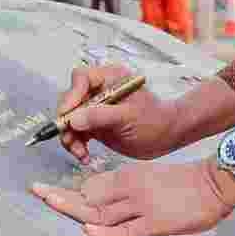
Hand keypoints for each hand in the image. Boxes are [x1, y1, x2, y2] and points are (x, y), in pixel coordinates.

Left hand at [31, 159, 234, 235]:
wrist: (214, 184)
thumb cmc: (182, 183)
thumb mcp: (148, 177)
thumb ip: (123, 187)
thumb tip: (94, 196)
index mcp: (130, 177)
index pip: (91, 186)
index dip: (67, 191)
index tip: (45, 190)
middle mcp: (131, 189)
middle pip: (89, 198)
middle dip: (61, 196)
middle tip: (36, 191)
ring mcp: (142, 206)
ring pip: (102, 212)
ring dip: (75, 211)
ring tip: (51, 203)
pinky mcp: (154, 223)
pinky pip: (126, 230)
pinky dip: (106, 232)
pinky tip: (89, 232)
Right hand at [53, 65, 180, 161]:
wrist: (167, 136)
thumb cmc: (155, 120)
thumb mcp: (128, 117)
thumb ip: (101, 116)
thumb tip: (74, 119)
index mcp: (110, 79)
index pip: (82, 79)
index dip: (71, 96)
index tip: (67, 115)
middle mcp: (100, 91)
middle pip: (72, 101)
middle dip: (68, 122)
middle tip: (70, 140)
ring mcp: (96, 109)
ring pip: (71, 119)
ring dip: (70, 137)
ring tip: (80, 153)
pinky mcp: (95, 125)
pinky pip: (77, 133)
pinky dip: (77, 145)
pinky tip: (85, 156)